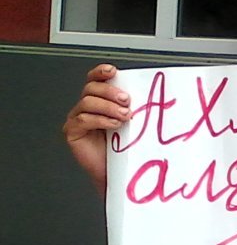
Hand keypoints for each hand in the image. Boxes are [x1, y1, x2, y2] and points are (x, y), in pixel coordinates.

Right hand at [63, 64, 130, 193]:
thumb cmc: (127, 149)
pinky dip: (100, 120)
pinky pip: (82, 119)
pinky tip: (114, 125)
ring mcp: (78, 119)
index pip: (96, 79)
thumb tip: (155, 95)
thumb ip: (136, 108)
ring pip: (87, 102)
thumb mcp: (134, 123)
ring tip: (124, 116)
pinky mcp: (73, 132)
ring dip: (107, 107)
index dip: (101, 72)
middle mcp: (87, 107)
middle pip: (91, 88)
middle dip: (110, 91)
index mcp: (101, 100)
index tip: (112, 70)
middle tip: (126, 101)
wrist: (119, 173)